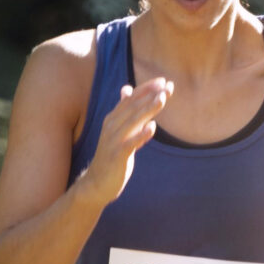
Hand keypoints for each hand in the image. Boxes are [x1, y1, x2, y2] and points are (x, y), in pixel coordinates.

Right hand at [80, 79, 170, 205]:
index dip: (146, 89)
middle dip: (151, 95)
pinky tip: (152, 128)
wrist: (96, 183)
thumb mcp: (117, 130)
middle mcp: (112, 126)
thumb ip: (124, 111)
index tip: (163, 81)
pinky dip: (141, 135)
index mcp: (113, 119)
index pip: (131, 99)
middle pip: (133, 106)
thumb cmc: (110, 156)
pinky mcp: (117, 156)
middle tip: (168, 85)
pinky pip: (130, 143)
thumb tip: (127, 89)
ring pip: (133, 121)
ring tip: (163, 99)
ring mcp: (114, 140)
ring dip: (148, 109)